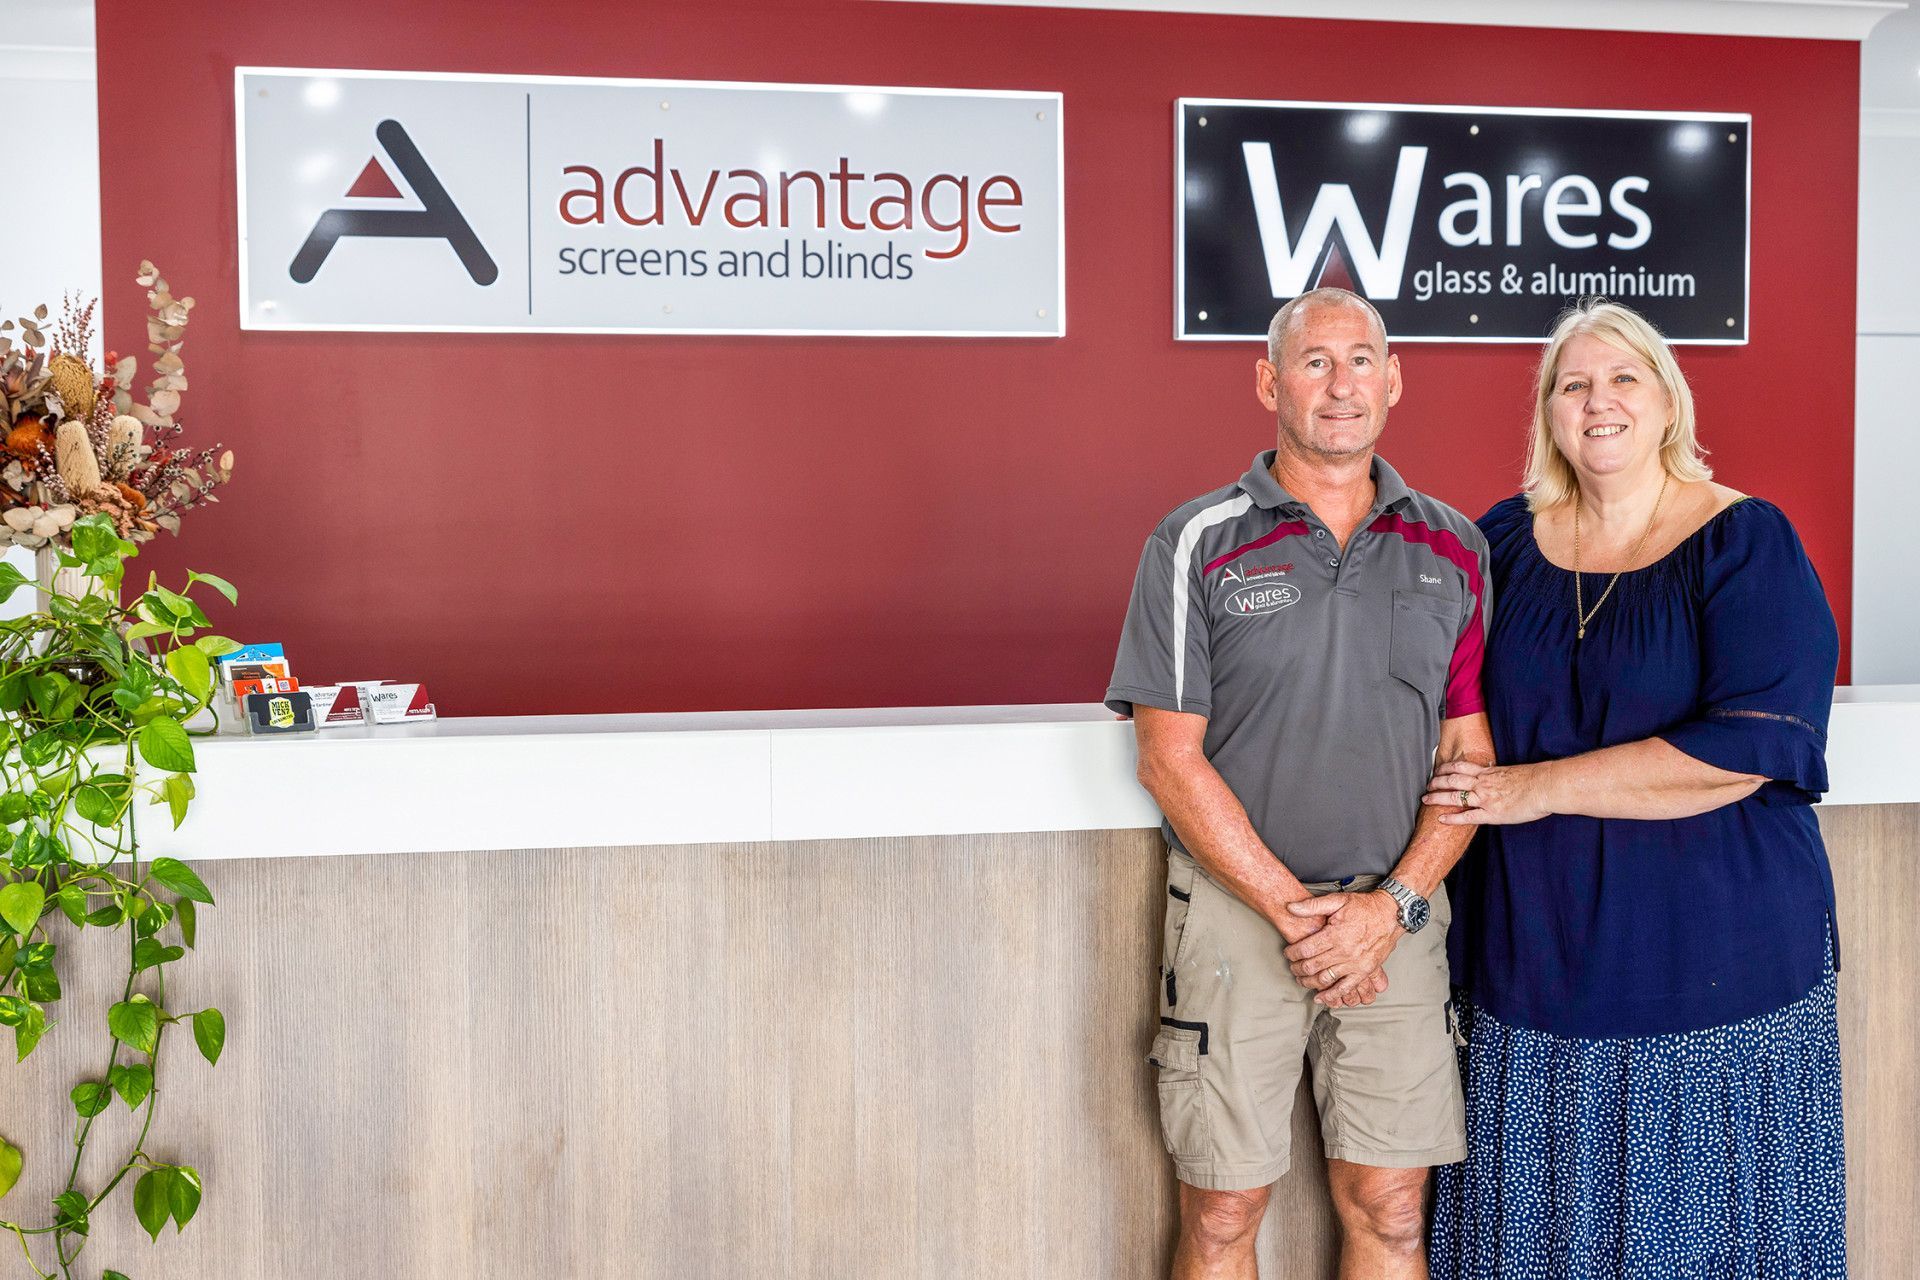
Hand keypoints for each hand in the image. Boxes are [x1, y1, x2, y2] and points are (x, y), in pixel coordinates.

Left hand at [1271, 903, 1386, 1004]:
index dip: (1292, 953)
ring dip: (1309, 982)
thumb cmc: (1365, 907)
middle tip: (1292, 966)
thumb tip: (1291, 907)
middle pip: (1312, 966)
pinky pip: (1345, 988)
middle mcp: (1344, 951)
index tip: (1288, 953)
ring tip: (1301, 979)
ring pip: (1324, 979)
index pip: (1305, 949)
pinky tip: (1320, 997)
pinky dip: (1331, 995)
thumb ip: (1313, 905)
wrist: (1391, 915)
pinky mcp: (1364, 971)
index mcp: (1335, 934)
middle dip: (1297, 968)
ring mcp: (1354, 964)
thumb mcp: (1338, 900)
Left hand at [1423, 760, 1550, 825]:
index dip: (1446, 768)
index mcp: (1488, 772)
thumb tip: (1492, 773)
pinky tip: (1441, 819)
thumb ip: (1497, 774)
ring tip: (1426, 799)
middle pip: (1452, 779)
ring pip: (1454, 796)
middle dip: (1436, 782)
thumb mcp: (1510, 771)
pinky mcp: (1492, 813)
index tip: (1438, 769)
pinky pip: (1467, 816)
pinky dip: (1452, 818)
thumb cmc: (1534, 778)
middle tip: (1428, 785)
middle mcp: (1483, 783)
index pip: (1460, 766)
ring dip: (1437, 797)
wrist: (1545, 786)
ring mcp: (1485, 798)